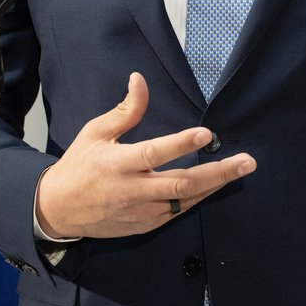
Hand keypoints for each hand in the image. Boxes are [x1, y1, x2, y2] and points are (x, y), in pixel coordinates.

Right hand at [35, 72, 255, 238]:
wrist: (58, 210)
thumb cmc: (79, 166)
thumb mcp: (95, 133)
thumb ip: (125, 110)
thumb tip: (140, 79)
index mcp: (119, 164)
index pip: (155, 153)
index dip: (181, 143)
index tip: (206, 133)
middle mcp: (133, 190)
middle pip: (182, 183)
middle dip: (218, 172)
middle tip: (247, 162)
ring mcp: (141, 211)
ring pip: (185, 201)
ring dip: (215, 185)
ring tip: (240, 170)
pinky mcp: (144, 225)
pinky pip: (177, 213)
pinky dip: (198, 199)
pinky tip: (216, 186)